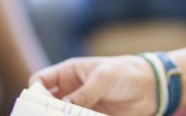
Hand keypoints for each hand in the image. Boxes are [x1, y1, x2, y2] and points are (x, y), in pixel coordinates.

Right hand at [30, 56, 156, 115]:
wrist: (151, 88)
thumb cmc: (126, 73)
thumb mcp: (104, 78)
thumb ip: (84, 93)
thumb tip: (63, 107)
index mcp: (69, 73)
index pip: (41, 81)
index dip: (34, 92)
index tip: (36, 105)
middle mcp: (71, 90)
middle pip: (47, 104)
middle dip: (43, 112)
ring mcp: (80, 106)